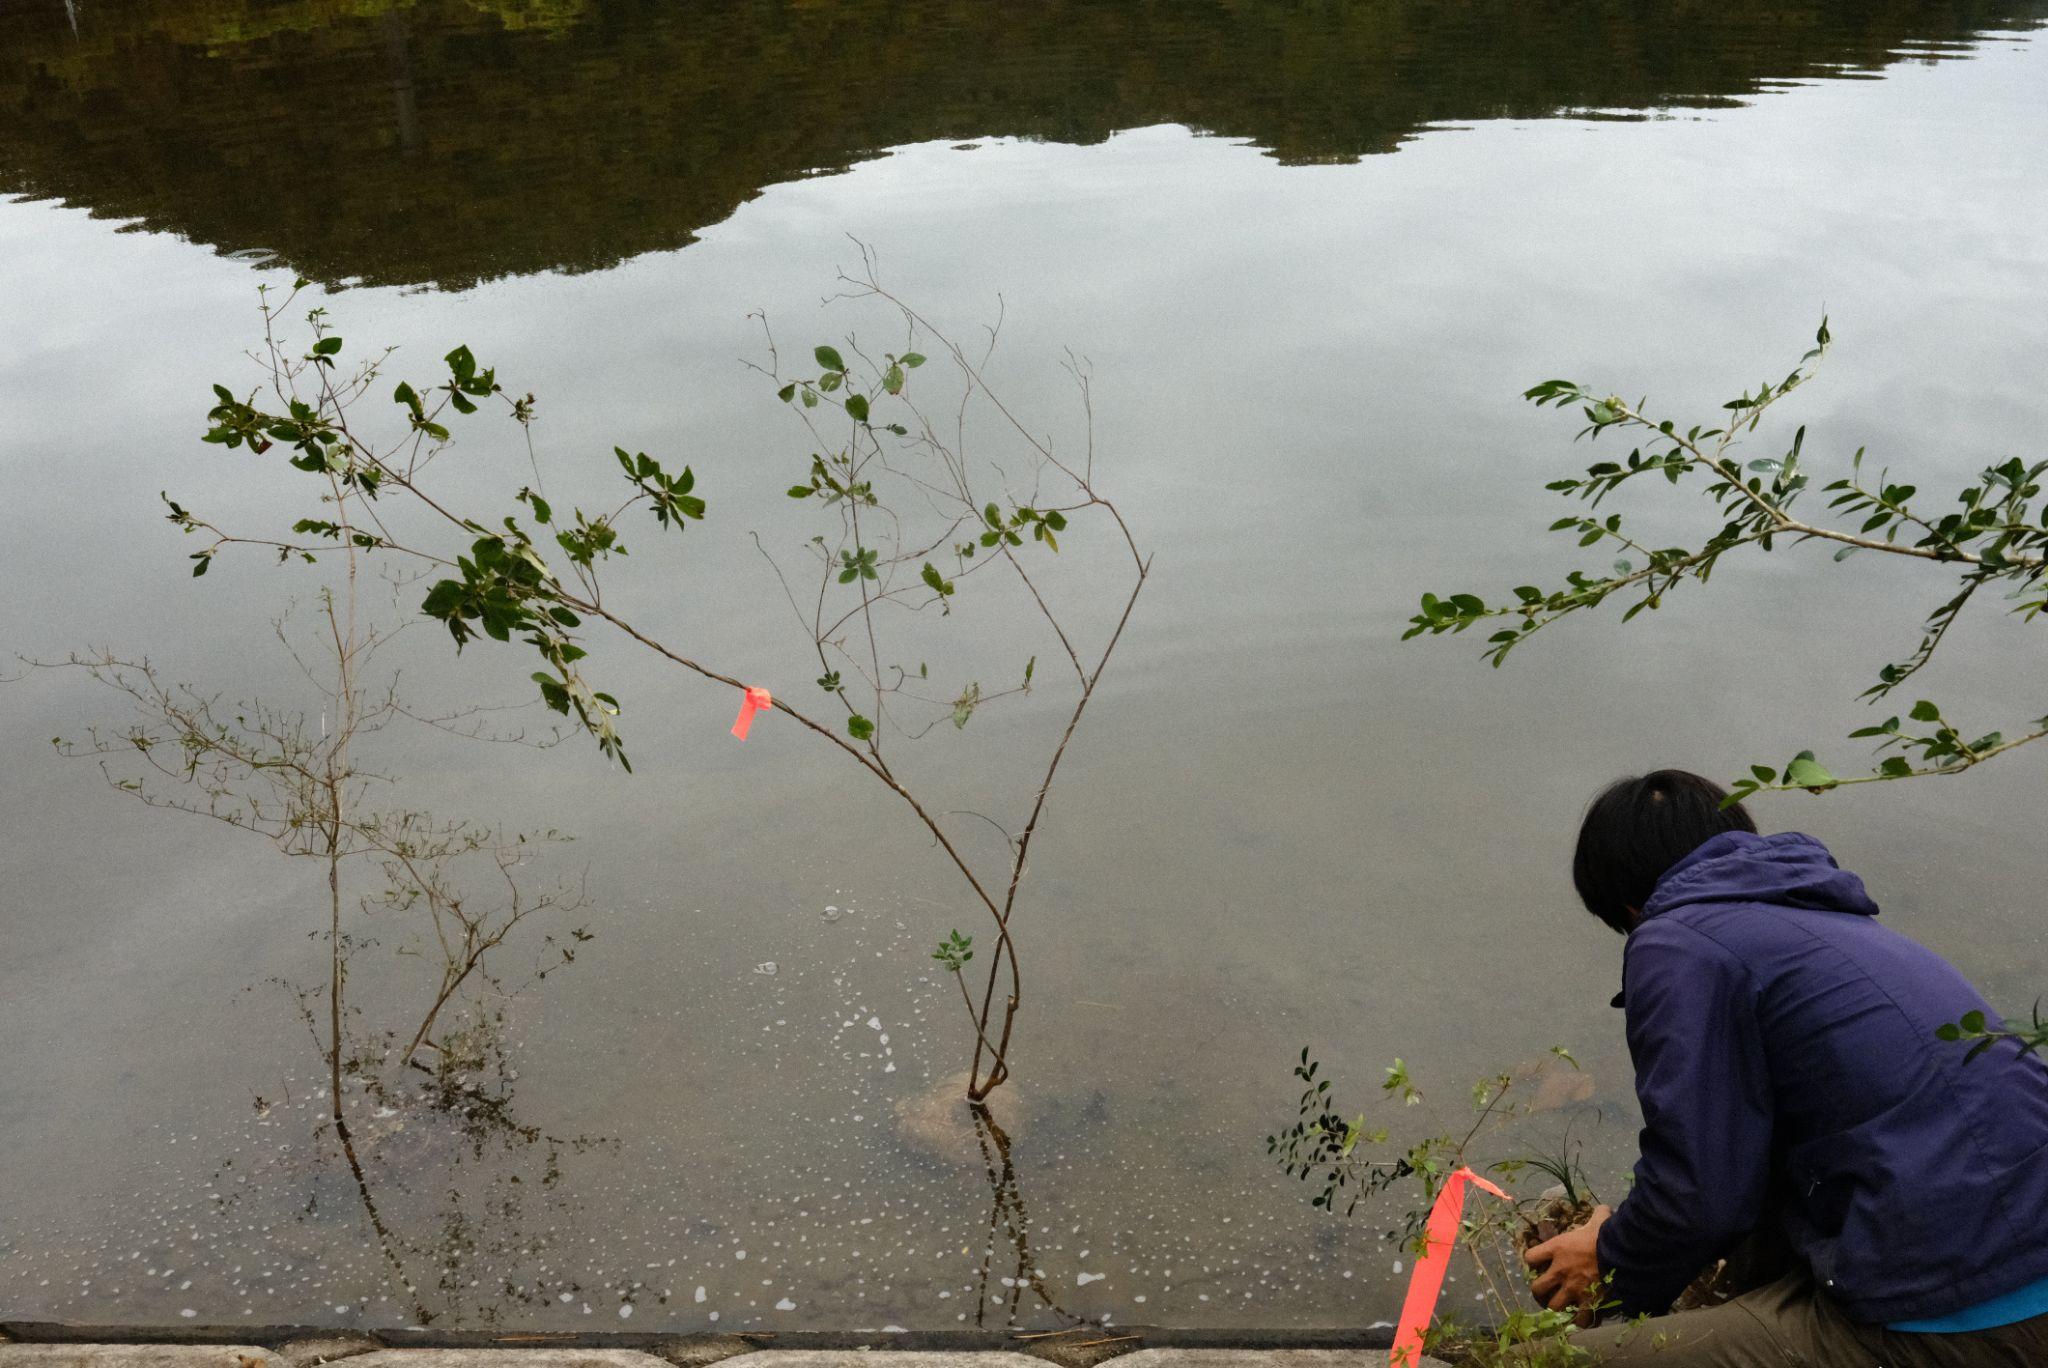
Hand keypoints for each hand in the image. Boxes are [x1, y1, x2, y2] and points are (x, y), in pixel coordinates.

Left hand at [1525, 1203, 1611, 1322]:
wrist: (1621, 1252)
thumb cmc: (1607, 1233)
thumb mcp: (1599, 1219)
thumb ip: (1598, 1214)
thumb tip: (1605, 1209)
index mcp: (1557, 1249)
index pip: (1530, 1257)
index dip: (1533, 1259)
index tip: (1539, 1261)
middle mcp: (1559, 1271)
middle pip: (1537, 1288)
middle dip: (1540, 1291)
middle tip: (1547, 1290)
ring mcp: (1572, 1289)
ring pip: (1554, 1307)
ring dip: (1557, 1307)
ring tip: (1562, 1306)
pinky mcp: (1588, 1302)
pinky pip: (1579, 1319)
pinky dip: (1580, 1320)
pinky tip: (1583, 1317)